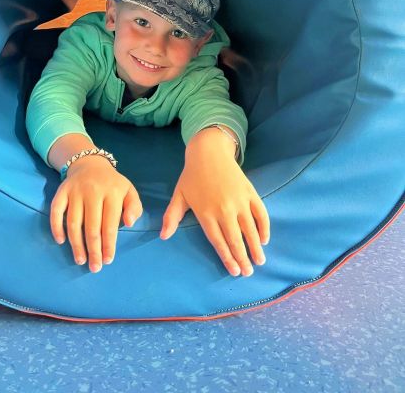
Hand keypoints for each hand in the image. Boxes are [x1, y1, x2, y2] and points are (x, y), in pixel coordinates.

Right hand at [50, 155, 142, 272]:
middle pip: (92, 226)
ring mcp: (75, 191)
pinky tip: (61, 241)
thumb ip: (134, 207)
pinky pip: (56, 211)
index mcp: (112, 192)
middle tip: (95, 267)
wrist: (90, 164)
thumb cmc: (112, 184)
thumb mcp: (129, 191)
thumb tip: (129, 223)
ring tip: (80, 260)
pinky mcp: (62, 191)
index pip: (110, 223)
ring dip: (76, 244)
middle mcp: (93, 191)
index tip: (108, 260)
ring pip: (74, 222)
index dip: (109, 244)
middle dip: (94, 249)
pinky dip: (56, 226)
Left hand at [160, 128, 269, 276]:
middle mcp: (224, 210)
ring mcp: (239, 201)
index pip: (218, 241)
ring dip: (255, 248)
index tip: (233, 271)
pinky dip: (264, 227)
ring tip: (259, 262)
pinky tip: (264, 239)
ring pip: (250, 230)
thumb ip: (171, 217)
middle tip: (248, 273)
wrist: (208, 152)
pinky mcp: (250, 193)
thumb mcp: (179, 195)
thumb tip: (163, 236)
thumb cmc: (192, 176)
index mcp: (206, 213)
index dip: (227, 258)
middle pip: (235, 239)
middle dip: (242, 258)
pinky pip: (260, 213)